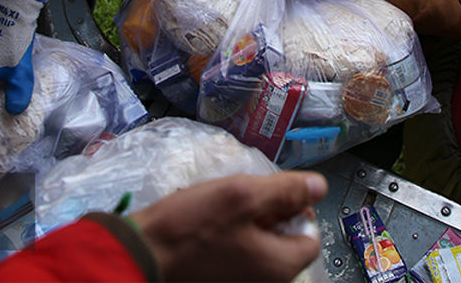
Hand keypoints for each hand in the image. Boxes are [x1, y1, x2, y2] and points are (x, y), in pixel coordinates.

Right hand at [129, 172, 326, 281]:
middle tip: (238, 199)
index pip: (310, 234)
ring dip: (245, 225)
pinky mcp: (221, 281)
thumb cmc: (190, 227)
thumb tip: (320, 187)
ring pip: (259, 248)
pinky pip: (238, 258)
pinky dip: (229, 240)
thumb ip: (286, 190)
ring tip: (218, 211)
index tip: (268, 193)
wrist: (140, 256)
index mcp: (280, 266)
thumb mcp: (241, 195)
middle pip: (284, 242)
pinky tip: (206, 228)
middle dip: (267, 216)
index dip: (295, 208)